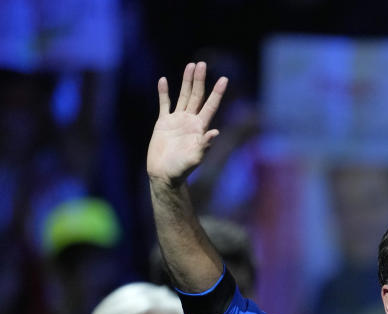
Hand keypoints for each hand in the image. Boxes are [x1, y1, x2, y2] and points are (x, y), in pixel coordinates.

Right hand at [147, 61, 227, 185]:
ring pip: (183, 96)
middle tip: (202, 64)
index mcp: (200, 128)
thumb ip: (204, 145)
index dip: (217, 93)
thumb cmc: (181, 169)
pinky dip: (164, 93)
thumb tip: (215, 132)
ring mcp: (177, 121)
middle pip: (197, 96)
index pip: (210, 106)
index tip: (224, 79)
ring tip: (191, 65)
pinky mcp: (163, 123)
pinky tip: (164, 81)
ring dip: (187, 82)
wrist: (164, 175)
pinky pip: (164, 104)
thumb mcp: (194, 158)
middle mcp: (190, 121)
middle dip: (200, 80)